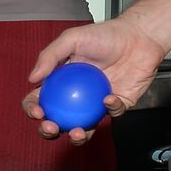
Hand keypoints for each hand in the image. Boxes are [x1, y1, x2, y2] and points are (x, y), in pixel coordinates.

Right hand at [24, 15, 165, 142]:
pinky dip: (110, 108)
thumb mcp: (72, 38)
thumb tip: (32, 80)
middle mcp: (77, 96)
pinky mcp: (119, 104)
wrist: (139, 36)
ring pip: (84, 127)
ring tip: (78, 132)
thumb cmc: (106, 34)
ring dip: (78, 136)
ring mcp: (97, 103)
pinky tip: (108, 99)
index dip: (33, 109)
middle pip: (57, 120)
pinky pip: (113, 113)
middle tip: (51, 127)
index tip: (37, 111)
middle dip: (49, 130)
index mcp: (61, 81)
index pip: (40, 99)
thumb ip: (50, 55)